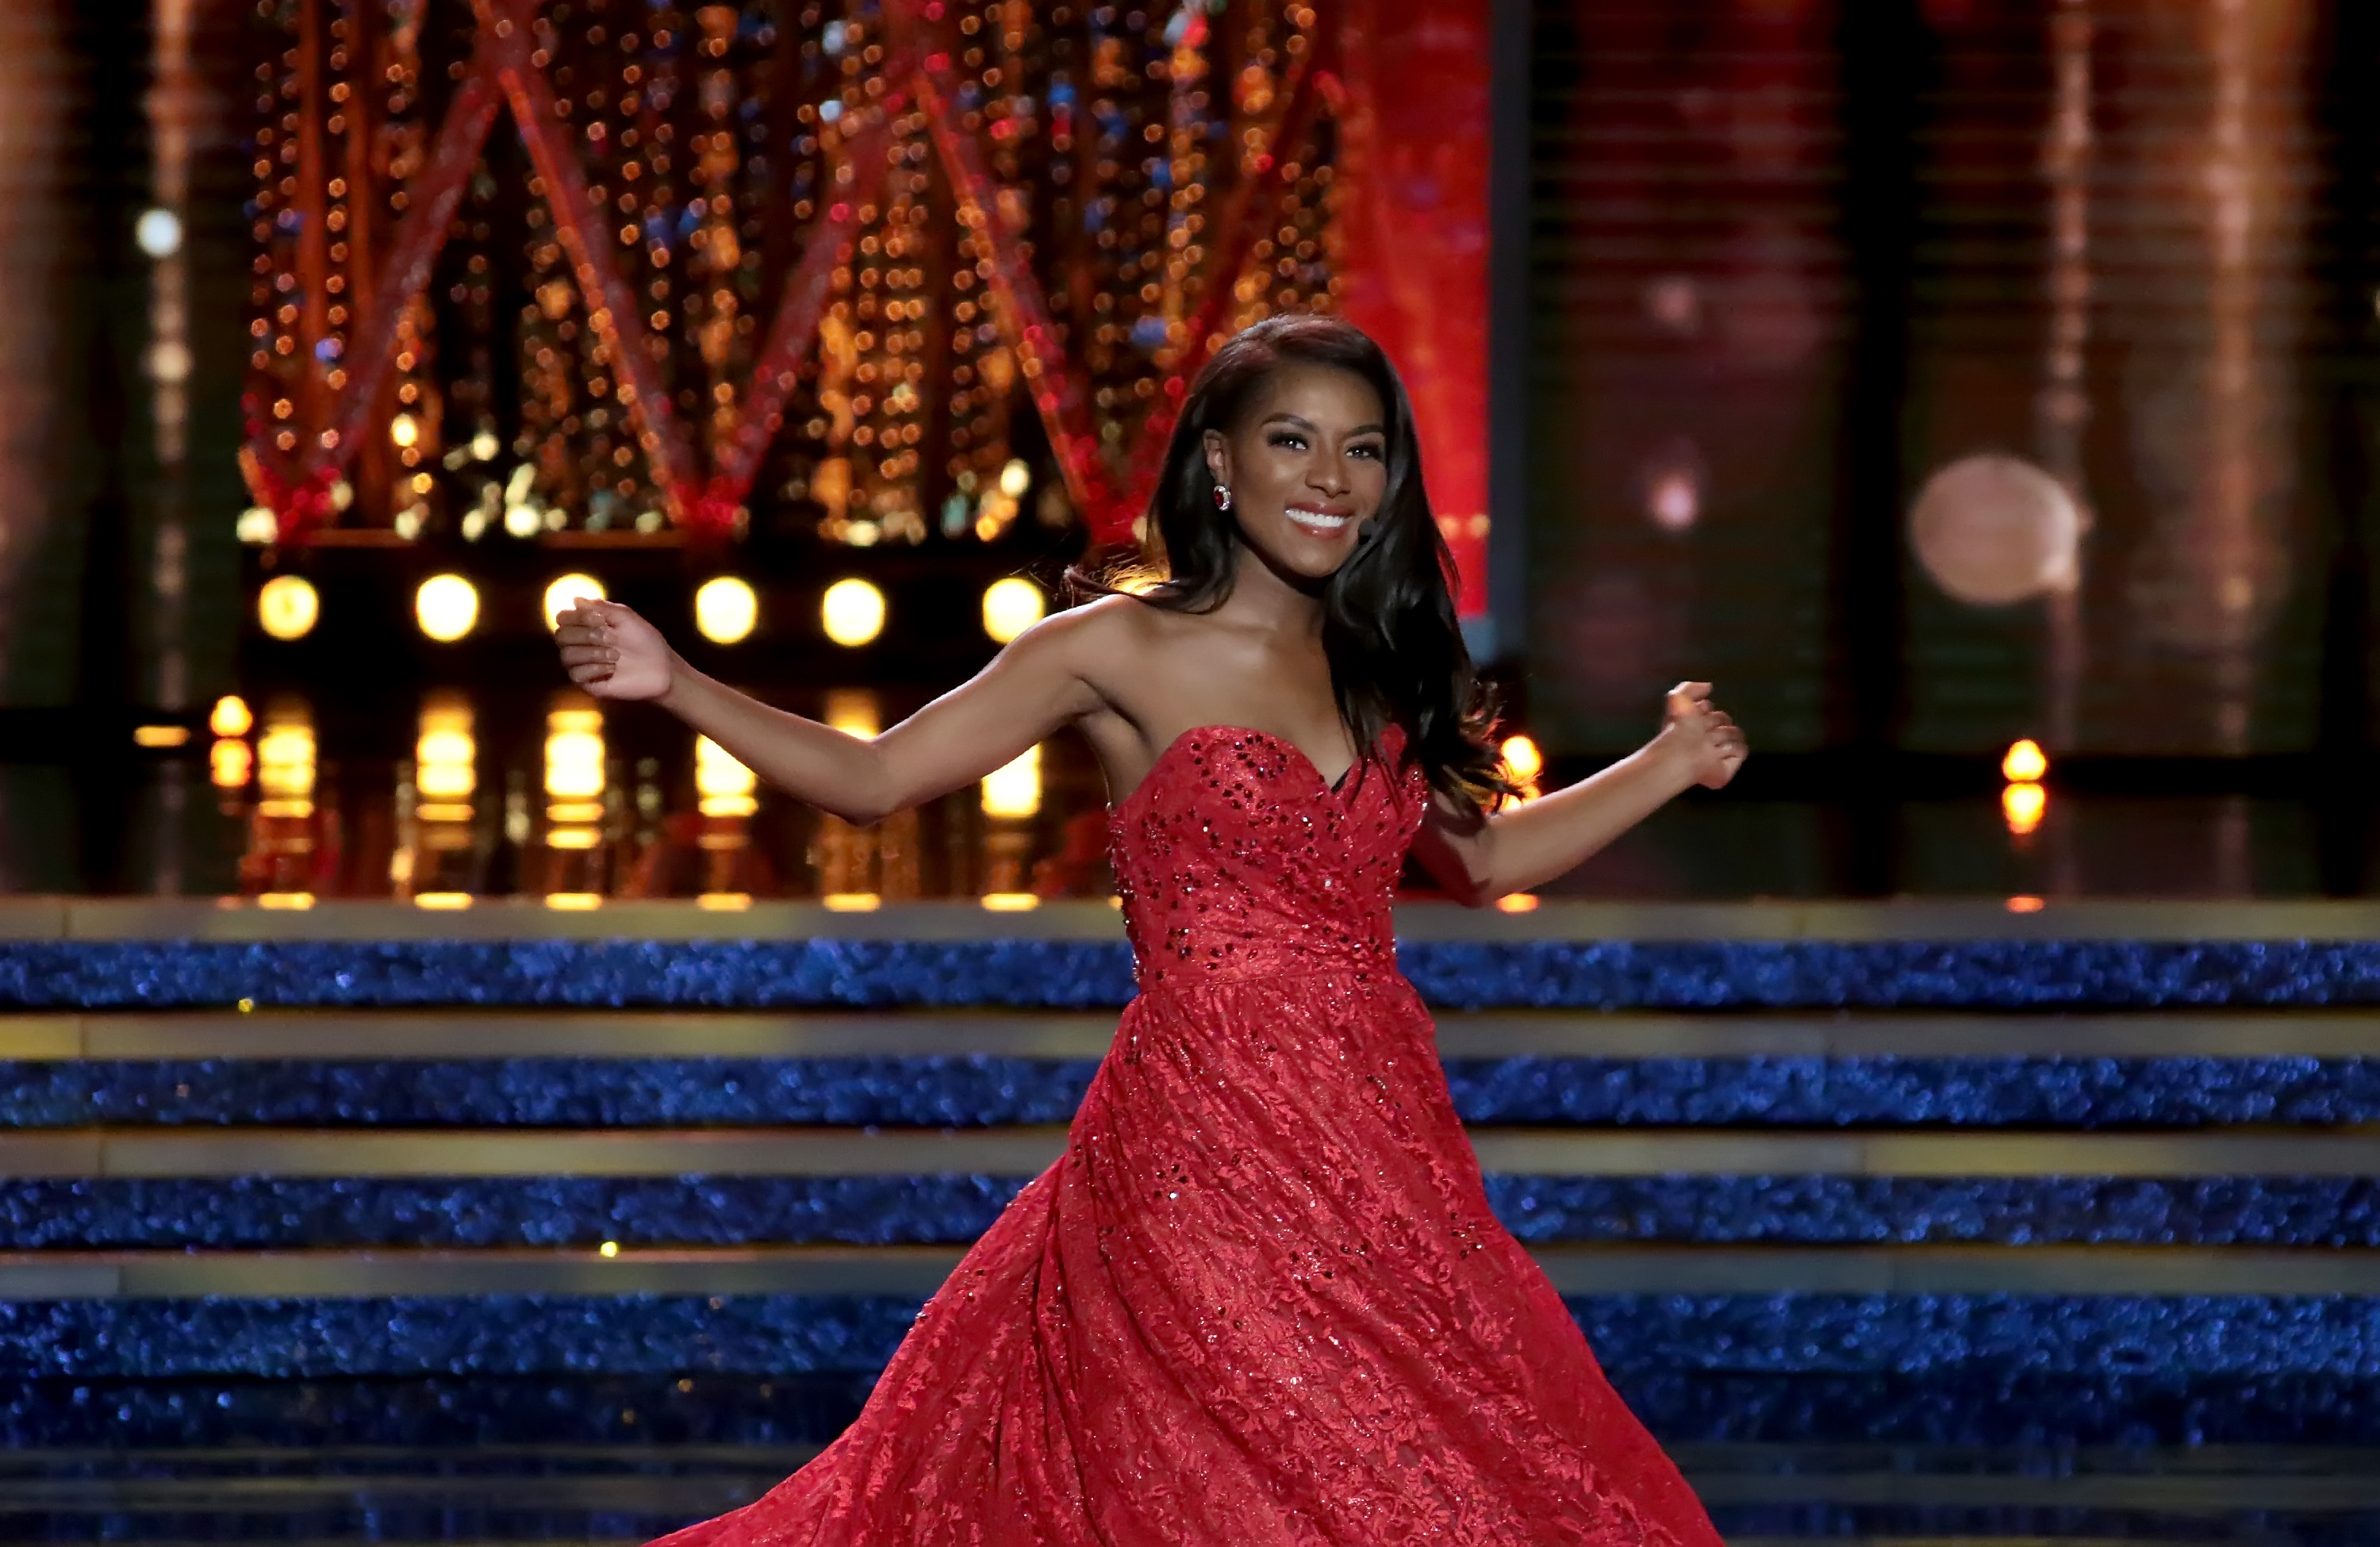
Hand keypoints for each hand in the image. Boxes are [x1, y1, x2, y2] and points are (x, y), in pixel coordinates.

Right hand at [554, 598, 675, 700]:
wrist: (662, 668)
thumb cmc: (644, 640)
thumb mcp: (625, 617)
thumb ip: (601, 607)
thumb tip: (575, 600)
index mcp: (585, 627)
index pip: (563, 618)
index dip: (577, 617)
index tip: (602, 619)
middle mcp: (580, 645)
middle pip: (561, 636)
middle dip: (586, 635)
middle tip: (611, 638)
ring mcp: (583, 665)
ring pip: (566, 656)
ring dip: (592, 653)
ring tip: (616, 656)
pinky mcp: (589, 683)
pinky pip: (576, 675)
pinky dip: (594, 668)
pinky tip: (612, 669)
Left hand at [1655, 681, 1747, 790]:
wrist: (1683, 752)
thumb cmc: (1678, 729)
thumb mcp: (1678, 699)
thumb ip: (1691, 688)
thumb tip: (1709, 686)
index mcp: (1693, 726)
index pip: (1709, 711)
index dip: (1705, 710)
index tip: (1698, 712)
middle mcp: (1705, 740)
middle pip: (1724, 721)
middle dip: (1716, 723)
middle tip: (1704, 731)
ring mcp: (1716, 754)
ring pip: (1735, 734)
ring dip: (1723, 735)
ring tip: (1708, 742)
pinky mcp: (1725, 768)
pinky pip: (1741, 750)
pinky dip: (1732, 748)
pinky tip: (1716, 751)